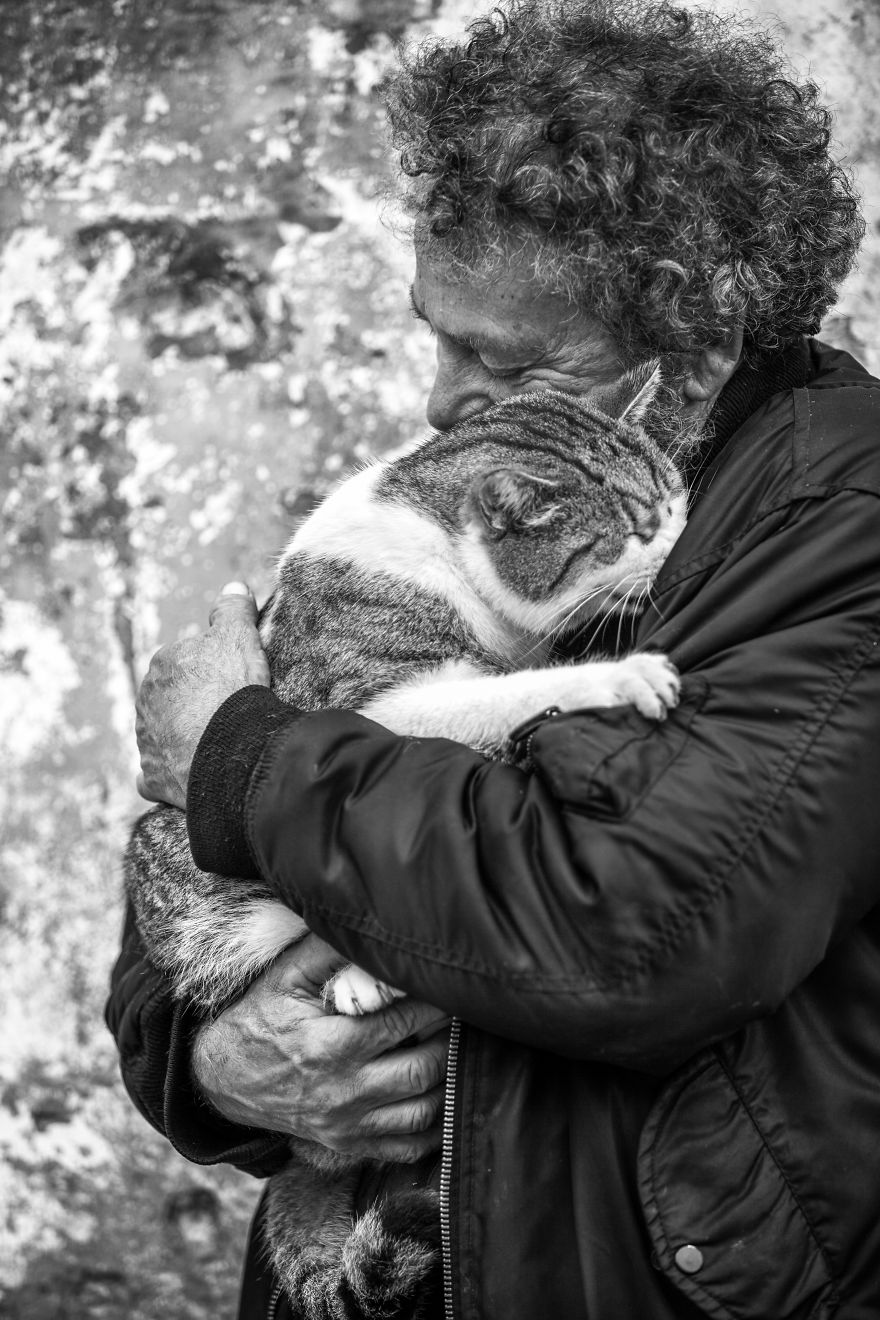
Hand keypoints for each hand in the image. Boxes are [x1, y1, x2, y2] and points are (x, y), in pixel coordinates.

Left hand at [136, 582, 269, 807]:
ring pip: (161, 733)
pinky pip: (153, 775)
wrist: (231, 749)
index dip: (211, 670)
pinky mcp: (152, 775)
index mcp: (163, 663)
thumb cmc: (233, 689)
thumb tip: (234, 586)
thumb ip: (233, 609)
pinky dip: (163, 774)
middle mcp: (146, 701)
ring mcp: (146, 740)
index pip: (186, 661)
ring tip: (213, 743)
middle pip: (170, 698)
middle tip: (225, 711)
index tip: (231, 681)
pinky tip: (181, 774)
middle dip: (190, 703)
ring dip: (179, 736)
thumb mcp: (239, 636)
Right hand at [192, 936, 449, 1162]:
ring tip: (460, 1052)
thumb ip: (327, 951)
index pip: (404, 1022)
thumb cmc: (258, 1019)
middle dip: (451, 1042)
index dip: (436, 1003)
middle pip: (423, 1070)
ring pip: (423, 1112)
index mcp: (331, 1046)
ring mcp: (348, 1124)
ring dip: (450, 1084)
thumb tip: (366, 926)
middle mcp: (344, 1091)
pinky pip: (406, 1147)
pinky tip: (446, 1101)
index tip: (453, 986)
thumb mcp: (285, 977)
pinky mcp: (348, 1144)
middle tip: (468, 1019)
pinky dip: (435, 1129)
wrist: (222, 1078)